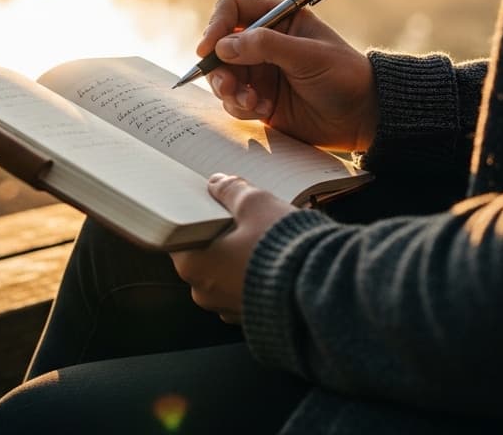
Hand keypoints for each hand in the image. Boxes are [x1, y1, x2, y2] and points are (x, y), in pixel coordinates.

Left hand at [169, 173, 296, 323]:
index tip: (210, 208)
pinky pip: (246, 290)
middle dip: (220, 237)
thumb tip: (218, 183)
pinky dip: (254, 276)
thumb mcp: (255, 204)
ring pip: (225, 274)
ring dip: (238, 257)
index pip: (180, 237)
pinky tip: (274, 260)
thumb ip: (231, 191)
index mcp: (193, 265)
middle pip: (204, 255)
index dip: (195, 219)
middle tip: (243, 219)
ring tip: (264, 238)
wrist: (322, 290)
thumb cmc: (282, 249)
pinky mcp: (253, 319)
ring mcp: (228, 309)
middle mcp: (204, 293)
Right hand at [198, 0, 376, 151]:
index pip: (232, 10)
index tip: (209, 49)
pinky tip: (264, 111)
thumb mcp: (308, 56)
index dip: (216, 26)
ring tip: (251, 102)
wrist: (361, 117)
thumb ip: (266, 46)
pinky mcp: (259, 99)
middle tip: (228, 85)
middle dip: (218, 68)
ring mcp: (260, 71)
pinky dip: (240, 107)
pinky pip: (233, 101)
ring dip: (229, 90)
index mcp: (278, 18)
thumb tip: (223, 46)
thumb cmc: (344, 76)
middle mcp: (263, 42)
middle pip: (219, 46)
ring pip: (222, 76)